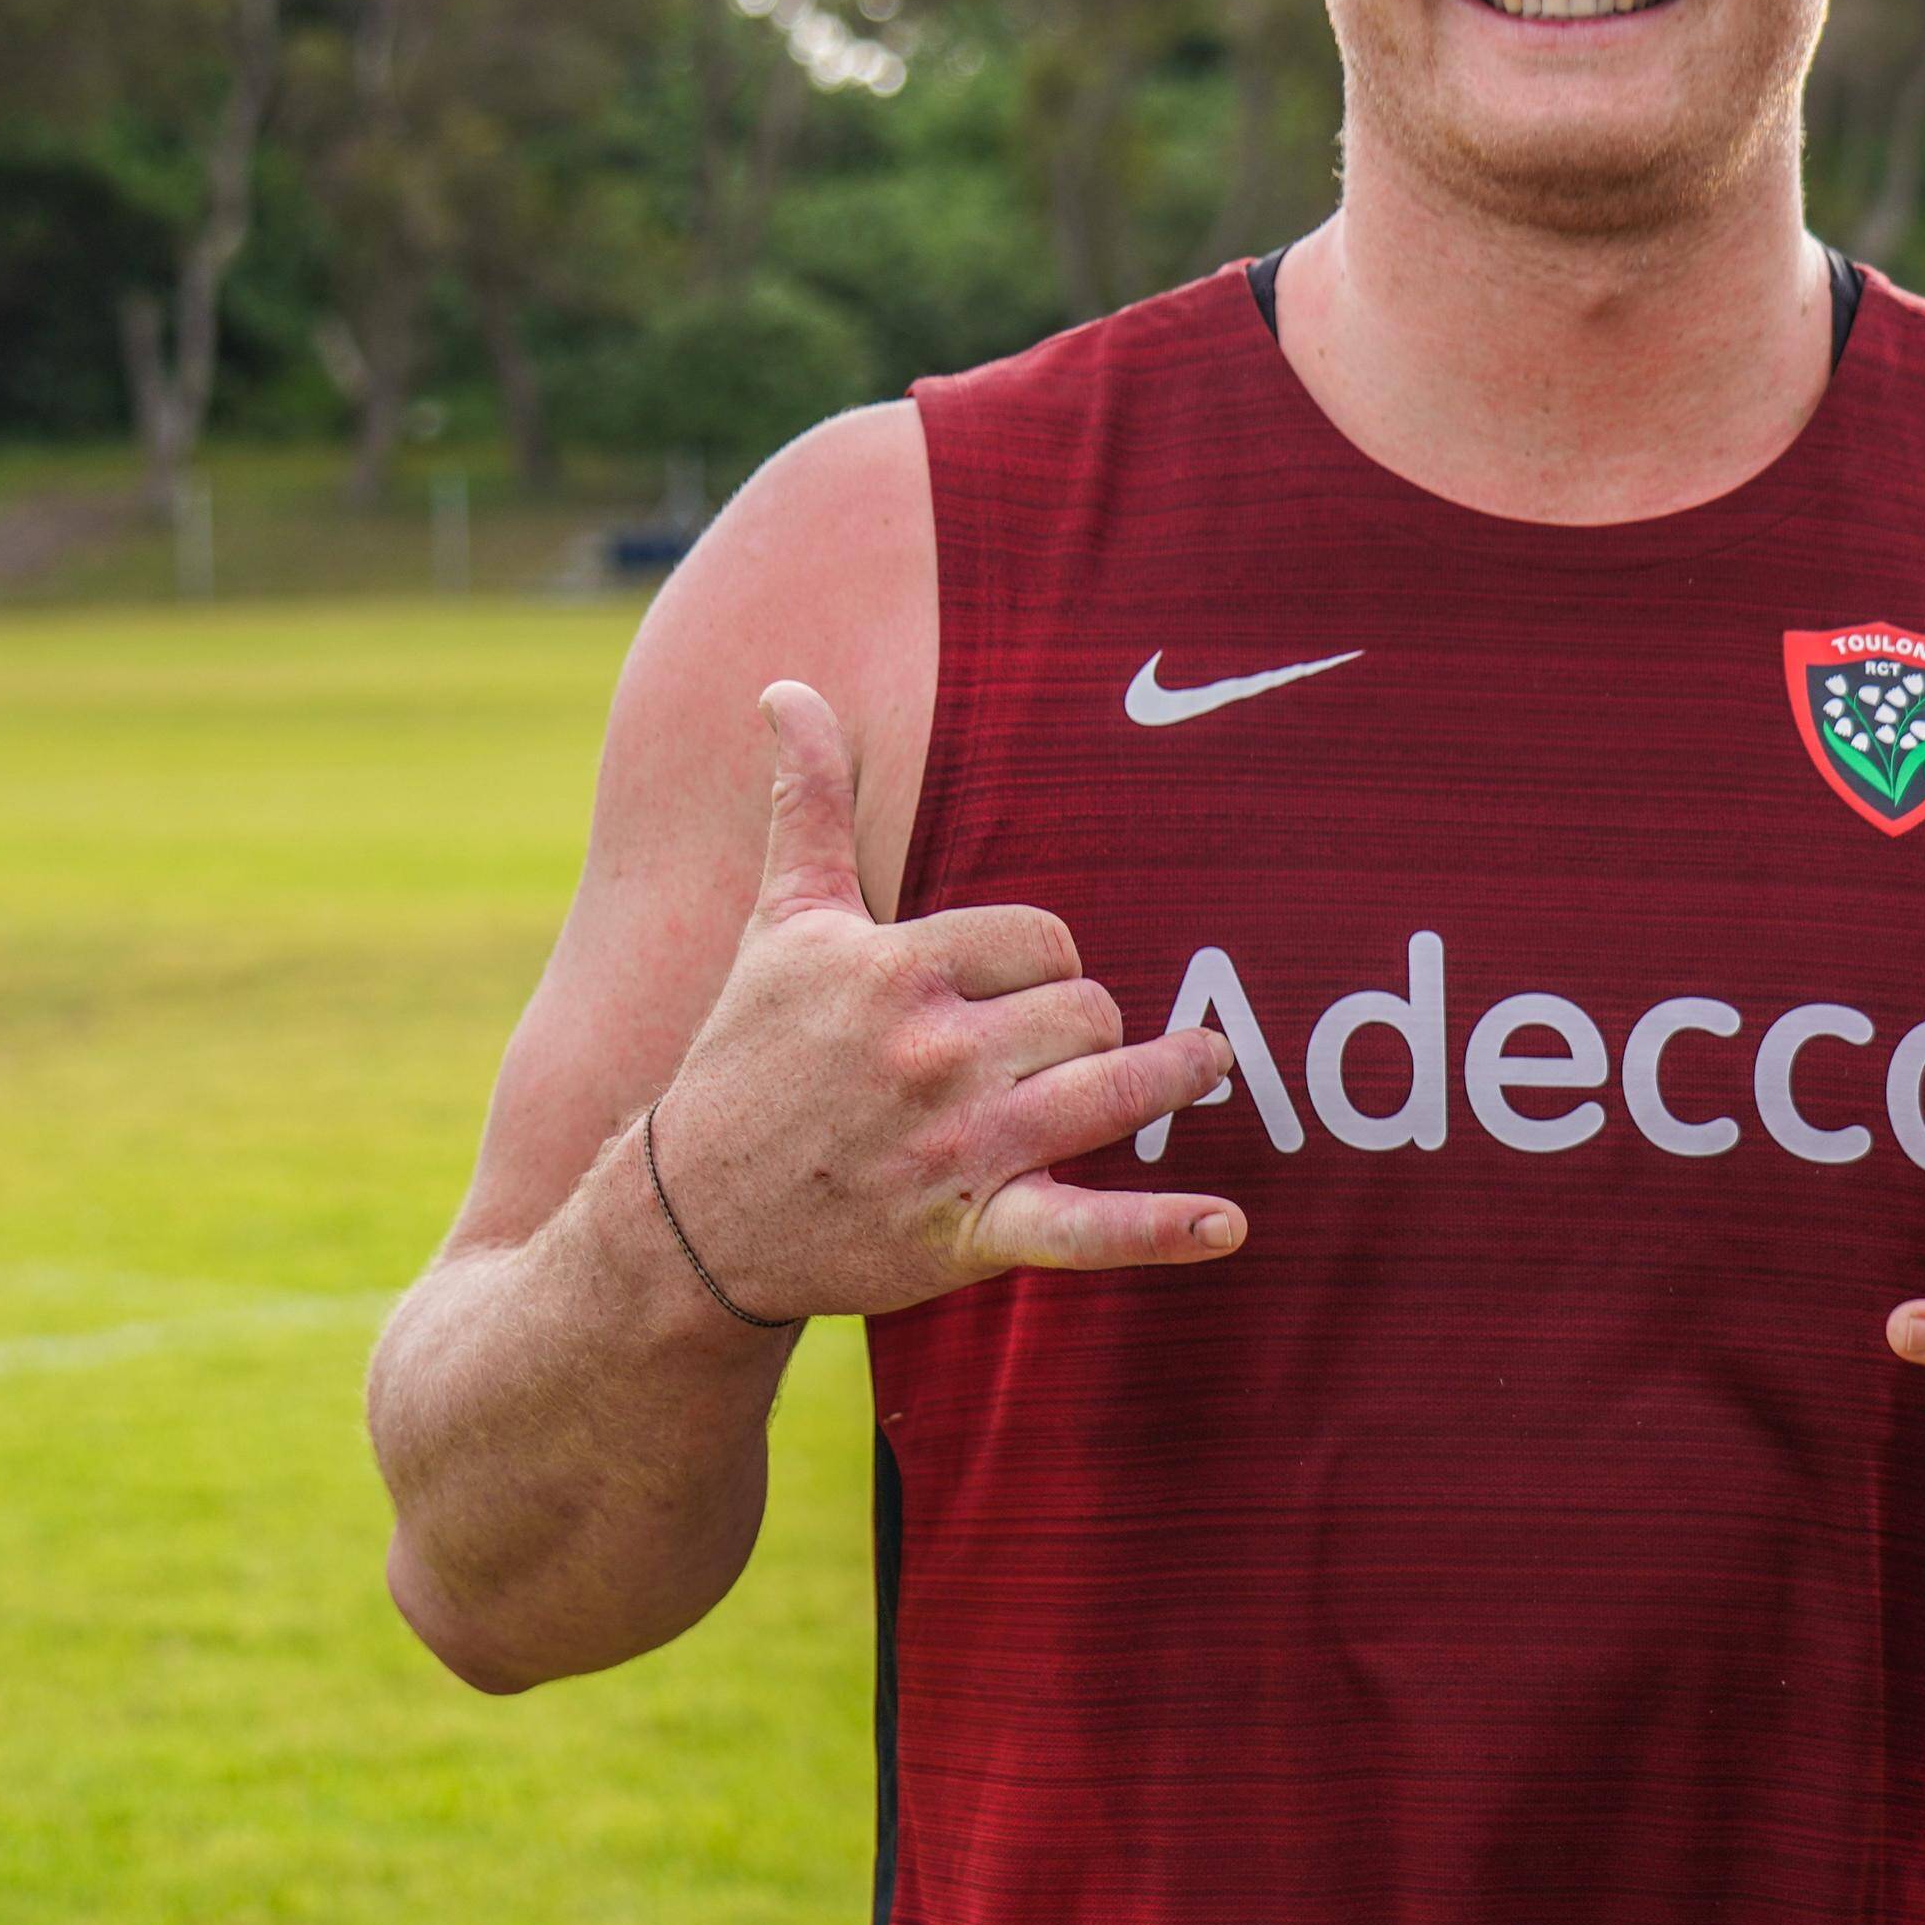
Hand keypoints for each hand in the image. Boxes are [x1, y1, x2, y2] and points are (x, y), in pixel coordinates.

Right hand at [644, 682, 1245, 1322]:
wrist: (695, 1213)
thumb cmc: (747, 1055)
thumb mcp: (780, 924)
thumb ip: (809, 803)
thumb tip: (786, 689)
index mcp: (896, 970)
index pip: (1044, 940)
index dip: (1045, 963)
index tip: (1019, 989)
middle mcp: (933, 1054)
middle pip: (1088, 1012)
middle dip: (1082, 1025)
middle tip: (1058, 1047)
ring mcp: (958, 1149)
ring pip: (1113, 1089)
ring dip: (1169, 1076)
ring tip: (1205, 1062)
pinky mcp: (969, 1235)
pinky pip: (1086, 1231)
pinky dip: (1162, 1231)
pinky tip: (1228, 1226)